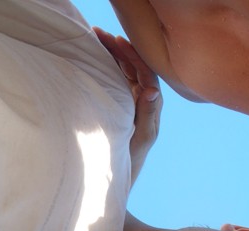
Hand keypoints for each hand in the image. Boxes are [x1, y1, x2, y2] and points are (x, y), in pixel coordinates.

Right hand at [94, 27, 162, 182]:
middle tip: (100, 34)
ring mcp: (132, 104)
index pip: (147, 76)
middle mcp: (145, 104)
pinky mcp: (122, 107)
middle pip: (136, 70)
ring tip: (96, 38)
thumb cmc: (130, 161)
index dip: (134, 58)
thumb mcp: (140, 139)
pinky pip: (118, 81)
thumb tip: (152, 90)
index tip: (117, 42)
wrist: (117, 178)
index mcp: (152, 109)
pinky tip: (97, 55)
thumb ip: (147, 116)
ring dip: (114, 55)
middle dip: (121, 50)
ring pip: (126, 73)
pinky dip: (109, 66)